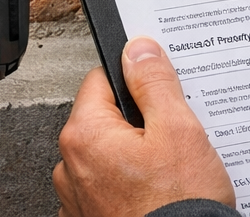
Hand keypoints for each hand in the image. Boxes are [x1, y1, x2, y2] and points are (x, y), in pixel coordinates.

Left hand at [54, 38, 234, 216]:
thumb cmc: (179, 204)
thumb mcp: (178, 128)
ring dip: (135, 156)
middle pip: (106, 119)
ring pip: (109, 155)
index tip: (159, 91)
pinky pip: (108, 188)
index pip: (101, 80)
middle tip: (173, 136)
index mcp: (85, 135)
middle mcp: (70, 167)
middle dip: (139, 122)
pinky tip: (157, 192)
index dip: (136, 81)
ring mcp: (78, 200)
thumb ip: (154, 82)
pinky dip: (129, 186)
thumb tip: (138, 49)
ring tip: (170, 170)